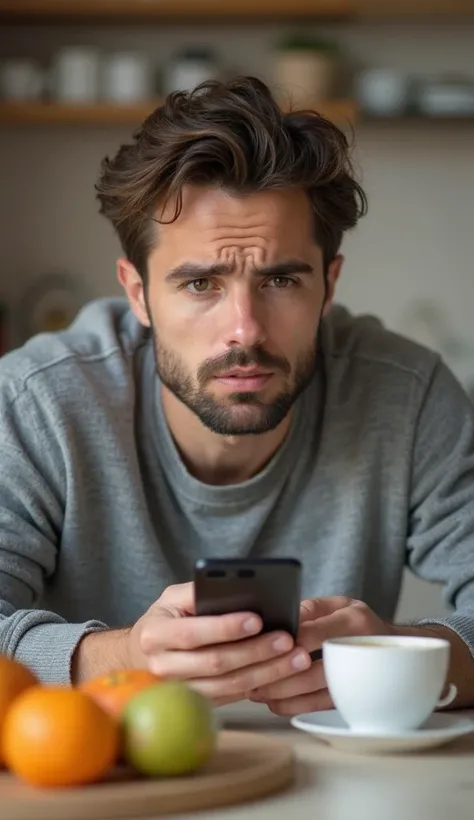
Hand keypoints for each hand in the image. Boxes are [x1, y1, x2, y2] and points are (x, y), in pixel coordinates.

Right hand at [128, 582, 312, 705]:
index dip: (225, 628)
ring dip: (266, 672)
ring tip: (295, 658)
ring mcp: (179, 690)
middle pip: (215, 663)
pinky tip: (282, 673)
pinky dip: (259, 685)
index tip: (256, 619)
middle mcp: (162, 666)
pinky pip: (231, 697)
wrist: (140, 656)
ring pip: (228, 685)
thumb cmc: (165, 619)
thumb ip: (198, 592)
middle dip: (256, 651)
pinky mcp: (197, 703)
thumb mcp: (173, 597)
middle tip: (287, 639)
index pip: (192, 632)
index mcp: (154, 634)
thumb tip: (236, 589)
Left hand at [248, 596, 392, 716]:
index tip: (261, 646)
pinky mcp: (354, 696)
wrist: (399, 650)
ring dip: (283, 694)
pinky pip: (321, 705)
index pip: (316, 632)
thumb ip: (312, 608)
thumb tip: (283, 614)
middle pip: (314, 668)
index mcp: (353, 620)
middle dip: (279, 674)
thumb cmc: (360, 624)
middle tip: (250, 675)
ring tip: (255, 691)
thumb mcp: (340, 605)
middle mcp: (358, 649)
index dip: (287, 642)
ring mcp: (359, 677)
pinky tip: (275, 703)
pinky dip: (296, 707)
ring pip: (316, 691)